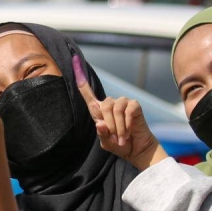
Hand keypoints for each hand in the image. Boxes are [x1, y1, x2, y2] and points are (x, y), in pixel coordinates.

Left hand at [72, 54, 166, 170]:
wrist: (137, 149)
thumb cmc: (119, 144)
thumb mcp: (106, 142)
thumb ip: (101, 134)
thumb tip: (100, 124)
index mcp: (99, 111)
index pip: (88, 93)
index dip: (81, 80)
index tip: (74, 61)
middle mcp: (110, 103)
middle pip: (103, 105)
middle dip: (109, 124)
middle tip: (115, 138)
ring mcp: (123, 102)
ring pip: (116, 108)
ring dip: (119, 127)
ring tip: (122, 138)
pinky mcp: (134, 105)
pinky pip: (128, 111)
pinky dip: (127, 124)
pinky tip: (129, 131)